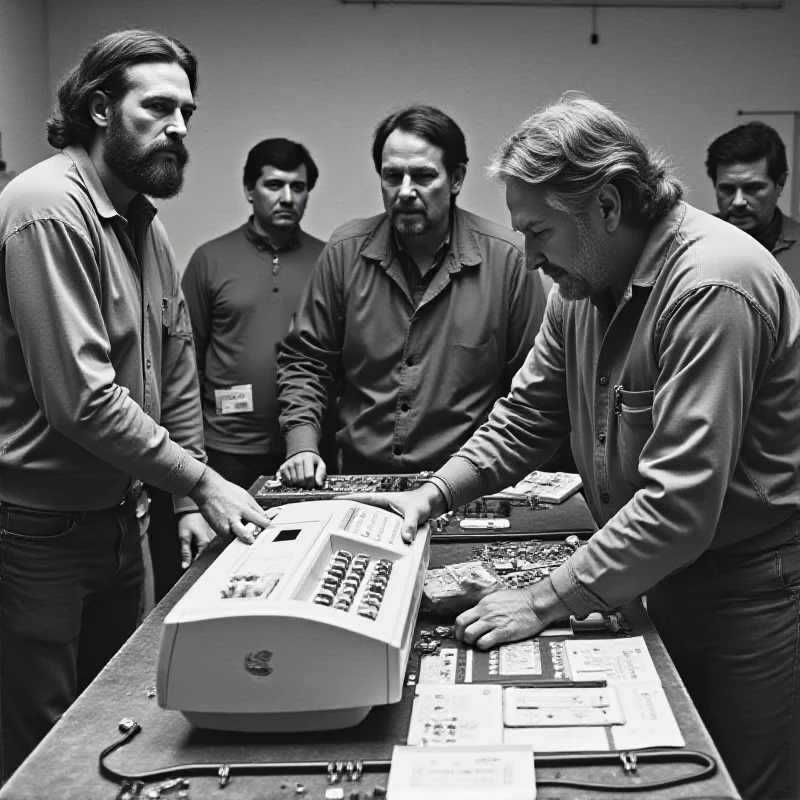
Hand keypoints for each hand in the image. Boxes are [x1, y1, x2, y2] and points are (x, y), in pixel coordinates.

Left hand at [177, 512, 213, 568]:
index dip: (195, 564)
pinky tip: (202, 543)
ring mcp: (216, 537)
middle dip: (200, 558)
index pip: (201, 560)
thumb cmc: (188, 521)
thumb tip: (185, 565)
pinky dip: (207, 547)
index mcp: (205, 543)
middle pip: (207, 556)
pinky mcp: (217, 535)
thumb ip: (185, 552)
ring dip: (204, 552)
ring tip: (197, 547)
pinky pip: (213, 545)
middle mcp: (213, 541)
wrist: (194, 509)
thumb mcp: (184, 537)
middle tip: (193, 554)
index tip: (190, 564)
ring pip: (210, 551)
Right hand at [188, 467, 270, 543]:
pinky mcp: (217, 527)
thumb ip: (254, 507)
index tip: (272, 530)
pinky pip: (226, 536)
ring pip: (234, 537)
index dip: (266, 525)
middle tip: (254, 542)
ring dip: (240, 539)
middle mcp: (235, 516)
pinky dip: (231, 536)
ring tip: (244, 540)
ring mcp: (225, 523)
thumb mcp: (245, 496)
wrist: (209, 488)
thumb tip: (263, 516)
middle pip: (244, 532)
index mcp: (244, 507)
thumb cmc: (227, 491)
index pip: (259, 518)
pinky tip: (233, 534)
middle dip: (250, 538)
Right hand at [279, 452, 326, 487]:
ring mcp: (289, 464)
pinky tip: (295, 478)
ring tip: (302, 479)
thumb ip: (321, 474)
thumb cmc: (312, 460)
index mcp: (308, 458)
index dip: (311, 483)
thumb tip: (319, 484)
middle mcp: (297, 460)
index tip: (312, 485)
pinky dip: (292, 482)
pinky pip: (287, 481)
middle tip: (307, 482)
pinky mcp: (283, 468)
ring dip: (298, 484)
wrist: (300, 452)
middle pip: (300, 480)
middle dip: (305, 485)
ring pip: (294, 482)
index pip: (309, 476)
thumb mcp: (320, 464)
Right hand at [344, 483, 446, 542]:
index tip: (333, 503)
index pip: (361, 499)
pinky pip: (382, 533)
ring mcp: (388, 517)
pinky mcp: (394, 525)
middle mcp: (383, 508)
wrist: (435, 503)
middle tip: (337, 528)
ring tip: (351, 541)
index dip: (347, 500)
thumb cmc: (423, 501)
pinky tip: (374, 548)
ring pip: (372, 525)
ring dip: (364, 531)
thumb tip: (405, 538)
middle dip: (351, 520)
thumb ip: (410, 524)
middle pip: (363, 513)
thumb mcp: (416, 512)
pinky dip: (378, 539)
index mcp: (383, 499)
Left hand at [455, 578, 571, 649]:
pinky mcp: (503, 631)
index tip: (460, 633)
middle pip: (462, 624)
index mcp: (484, 604)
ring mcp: (493, 621)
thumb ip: (487, 606)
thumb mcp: (499, 597)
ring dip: (470, 642)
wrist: (536, 603)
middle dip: (460, 635)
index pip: (462, 616)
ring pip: (470, 634)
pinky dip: (482, 646)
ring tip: (475, 644)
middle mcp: (486, 612)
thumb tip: (479, 614)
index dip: (458, 627)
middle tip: (464, 641)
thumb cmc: (521, 600)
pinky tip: (486, 645)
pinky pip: (485, 641)